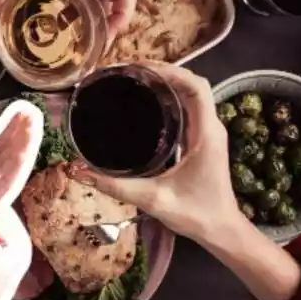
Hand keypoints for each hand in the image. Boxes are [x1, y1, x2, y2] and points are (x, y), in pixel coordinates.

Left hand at [0, 112, 35, 232]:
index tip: (23, 112)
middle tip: (32, 115)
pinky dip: (15, 167)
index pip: (2, 138)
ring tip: (31, 129)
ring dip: (22, 145)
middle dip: (22, 131)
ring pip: (13, 159)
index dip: (12, 125)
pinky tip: (22, 154)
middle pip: (11, 146)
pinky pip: (8, 178)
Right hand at [70, 62, 241, 243]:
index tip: (140, 68)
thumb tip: (79, 172)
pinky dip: (171, 98)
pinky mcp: (203, 141)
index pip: (196, 87)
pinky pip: (190, 108)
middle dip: (164, 72)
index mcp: (205, 135)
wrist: (221, 231)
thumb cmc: (196, 214)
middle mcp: (211, 128)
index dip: (171, 71)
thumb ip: (116, 186)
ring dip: (168, 83)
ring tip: (135, 80)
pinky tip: (148, 103)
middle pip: (192, 84)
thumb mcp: (153, 200)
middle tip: (130, 72)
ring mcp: (209, 134)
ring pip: (192, 95)